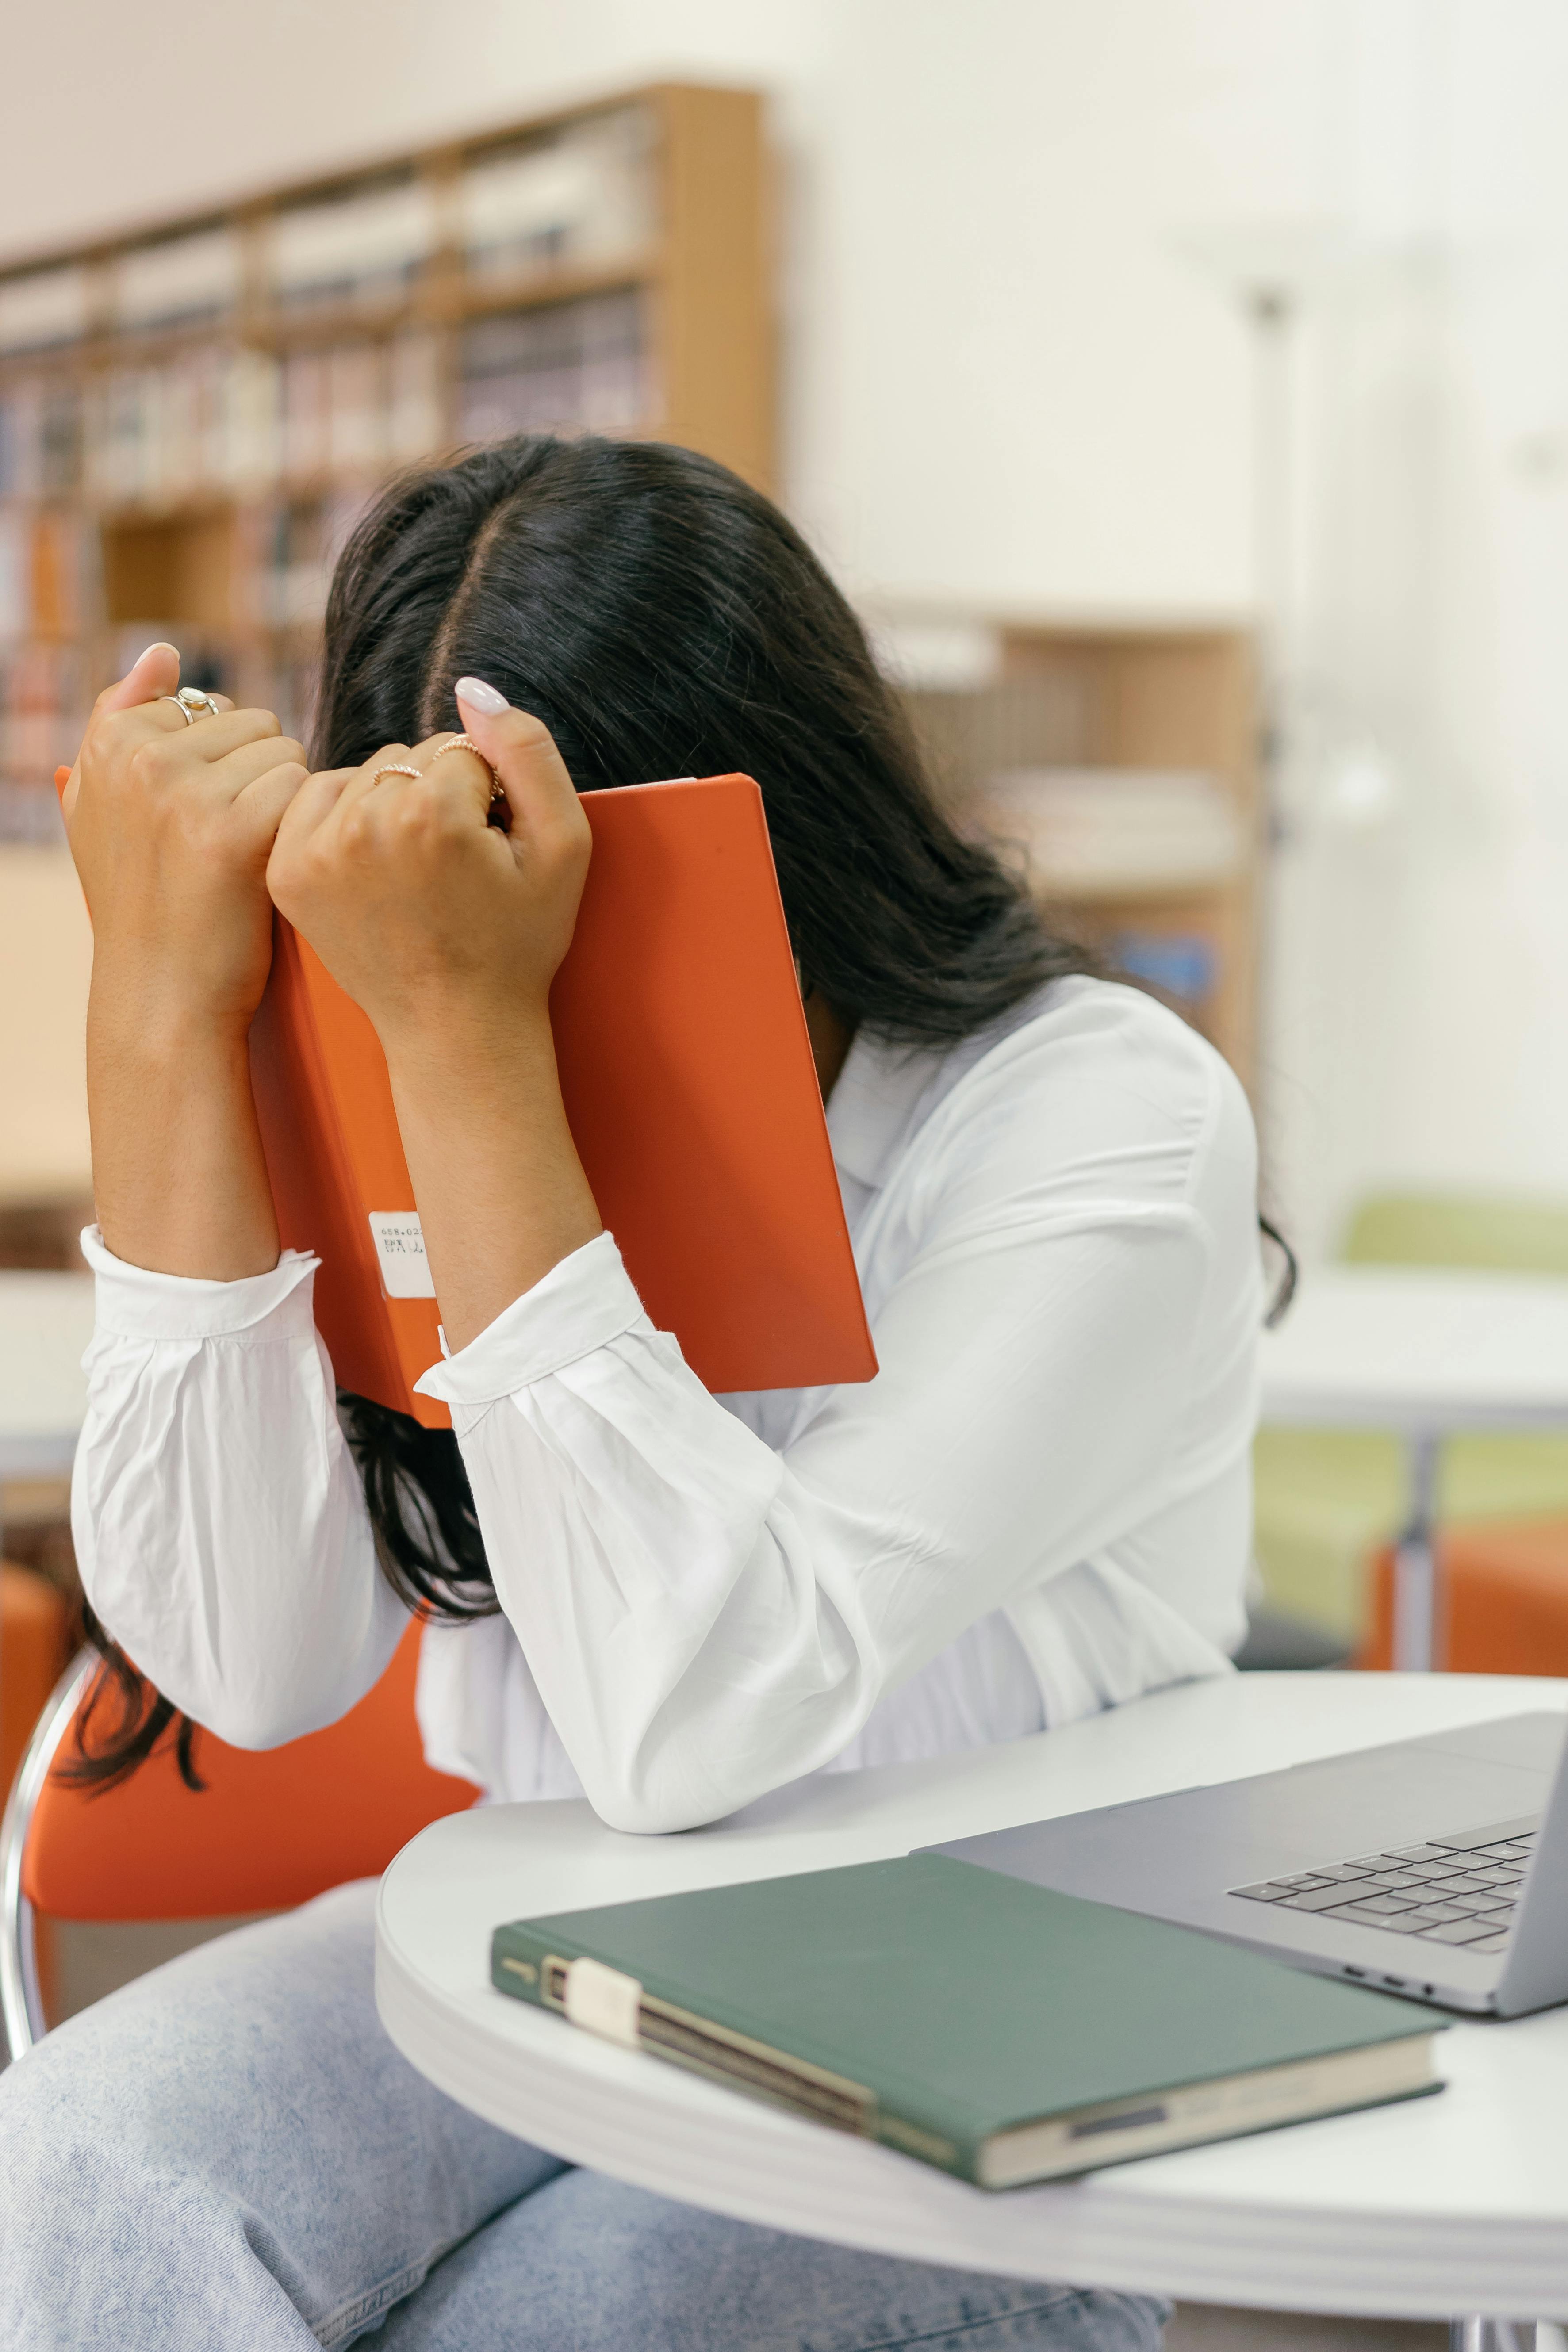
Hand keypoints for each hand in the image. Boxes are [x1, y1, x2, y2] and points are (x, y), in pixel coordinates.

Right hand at [66, 642, 307, 1038]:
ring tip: (249, 852)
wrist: (162, 991)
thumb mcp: (104, 806)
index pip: (206, 705)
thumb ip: (124, 720)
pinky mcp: (234, 832)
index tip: (194, 817)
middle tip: (229, 839)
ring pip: (285, 753)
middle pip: (253, 723)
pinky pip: (303, 788)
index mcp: (111, 743)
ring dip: (285, 799)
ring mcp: (186, 792)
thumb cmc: (143, 899)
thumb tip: (164, 650)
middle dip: (257, 774)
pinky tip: (277, 862)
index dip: (219, 762)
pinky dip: (303, 825)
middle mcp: (142, 759)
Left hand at [265, 682, 591, 1055]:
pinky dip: (347, 821)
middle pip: (408, 759)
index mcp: (431, 814)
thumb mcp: (564, 845)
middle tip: (452, 869)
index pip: (462, 751)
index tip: (488, 854)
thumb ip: (528, 751)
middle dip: (437, 797)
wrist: (456, 1026)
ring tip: (415, 871)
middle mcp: (362, 825)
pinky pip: (318, 800)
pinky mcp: (287, 871)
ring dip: (392, 805)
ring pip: (364, 774)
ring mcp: (315, 850)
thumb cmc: (520, 939)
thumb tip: (469, 688)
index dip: (487, 798)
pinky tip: (376, 867)